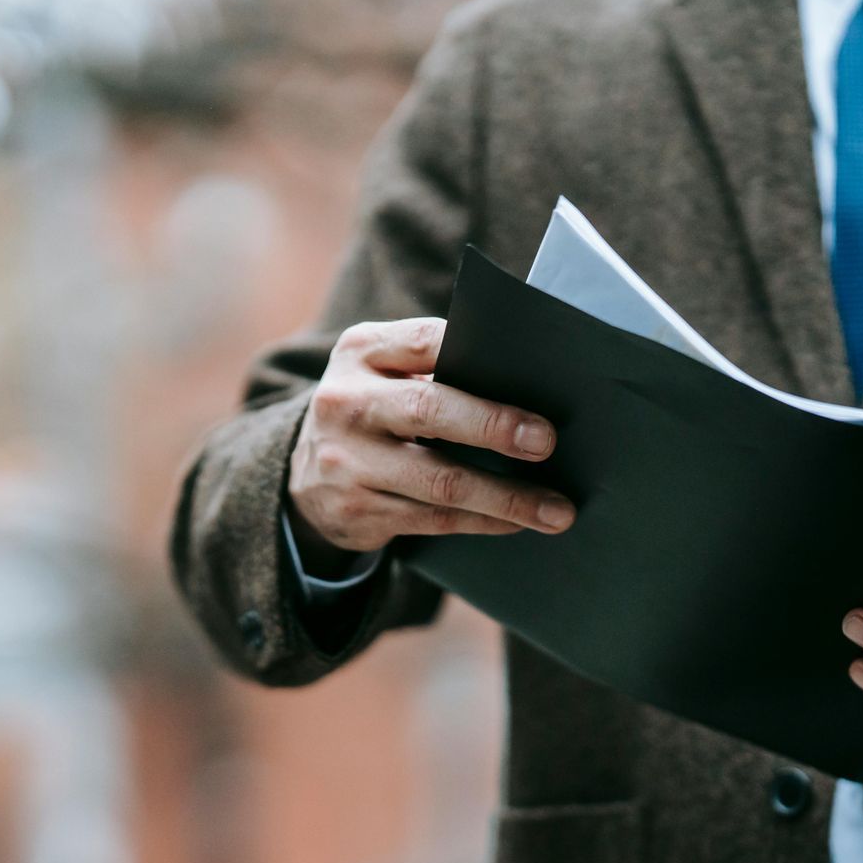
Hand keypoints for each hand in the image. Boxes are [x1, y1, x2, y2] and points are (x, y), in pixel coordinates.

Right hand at [286, 317, 575, 561]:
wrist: (306, 479)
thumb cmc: (374, 412)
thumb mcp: (384, 373)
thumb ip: (435, 368)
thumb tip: (528, 392)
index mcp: (360, 351)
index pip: (425, 341)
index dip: (478, 356)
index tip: (533, 380)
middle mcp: (345, 403)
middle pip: (429, 410)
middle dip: (495, 426)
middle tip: (547, 443)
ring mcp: (347, 462)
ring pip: (440, 481)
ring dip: (506, 497)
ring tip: (556, 510)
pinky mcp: (357, 512)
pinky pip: (435, 519)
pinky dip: (484, 521)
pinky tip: (517, 521)